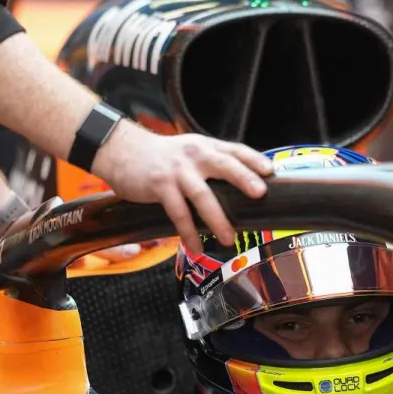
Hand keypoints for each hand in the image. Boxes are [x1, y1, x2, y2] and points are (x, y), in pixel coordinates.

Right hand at [93, 121, 272, 252]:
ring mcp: (177, 171)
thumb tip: (239, 185)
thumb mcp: (189, 149)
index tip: (270, 171)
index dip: (253, 159)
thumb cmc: (161, 155)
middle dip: (243, 178)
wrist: (122, 150)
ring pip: (202, 195)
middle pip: (224, 165)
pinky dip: (188, 232)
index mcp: (205, 147)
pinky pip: (178, 213)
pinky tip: (196, 247)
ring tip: (228, 238)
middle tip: (259, 193)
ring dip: (217, 218)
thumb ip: (212, 162)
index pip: (234, 150)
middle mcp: (195, 155)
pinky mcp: (160, 186)